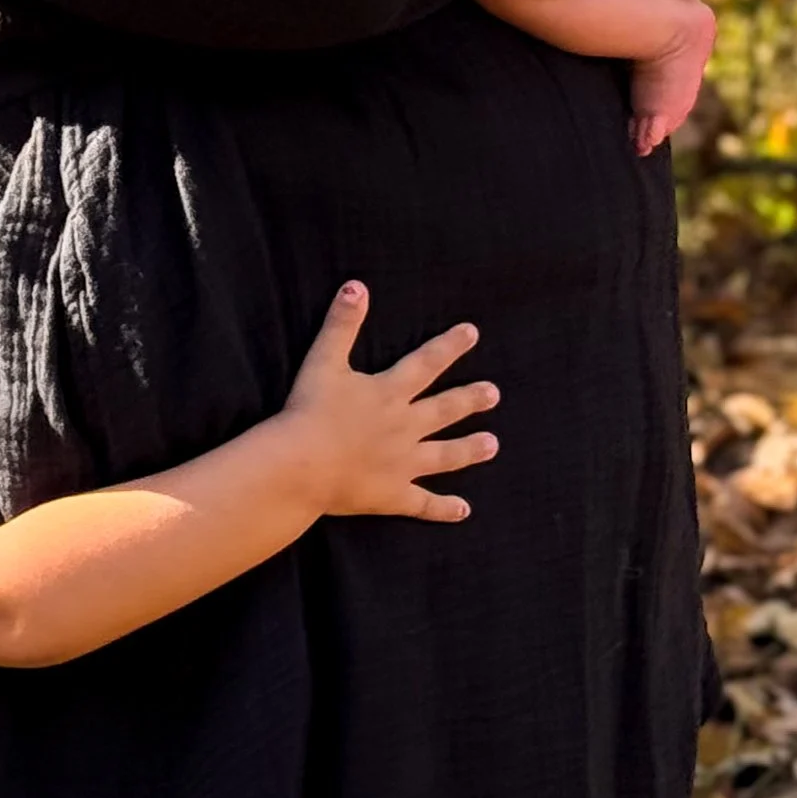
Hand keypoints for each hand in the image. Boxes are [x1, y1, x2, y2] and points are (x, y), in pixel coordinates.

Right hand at [278, 291, 496, 523]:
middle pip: (444, 410)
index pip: (426, 363)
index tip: (472, 333)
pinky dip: (444, 508)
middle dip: (470, 399)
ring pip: (445, 455)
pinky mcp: (394, 495)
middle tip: (494, 393)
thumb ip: (341, 325)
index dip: (449, 346)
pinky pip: (424, 504)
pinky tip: (463, 510)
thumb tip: (357, 286)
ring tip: (493, 444)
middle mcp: (404, 427)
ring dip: (469, 449)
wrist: (302, 465)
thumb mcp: (323, 361)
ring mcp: (402, 464)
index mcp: (389, 393)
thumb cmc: (309, 412)